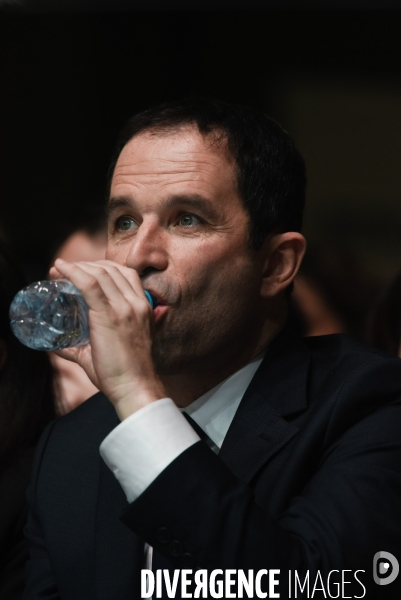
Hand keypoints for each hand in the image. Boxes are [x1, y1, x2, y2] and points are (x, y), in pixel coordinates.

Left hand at [49, 259, 165, 418]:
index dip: (101, 267)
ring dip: (77, 267)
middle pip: (111, 269)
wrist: (135, 388)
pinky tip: (60, 269)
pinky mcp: (111, 316)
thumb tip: (59, 347)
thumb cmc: (123, 375)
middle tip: (64, 271)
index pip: (125, 274)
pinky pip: (90, 285)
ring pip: (100, 273)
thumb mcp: (110, 351)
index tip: (81, 271)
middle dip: (86, 265)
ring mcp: (126, 308)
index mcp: (143, 308)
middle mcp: (137, 303)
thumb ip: (84, 346)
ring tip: (59, 271)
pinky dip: (73, 273)